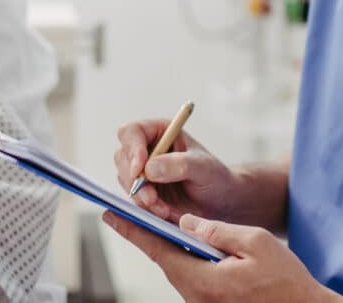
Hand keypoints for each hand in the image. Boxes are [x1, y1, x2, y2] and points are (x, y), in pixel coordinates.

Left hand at [102, 211, 338, 302]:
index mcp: (202, 281)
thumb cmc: (286, 279)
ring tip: (155, 223)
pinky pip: (193, 279)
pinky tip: (187, 245)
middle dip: (148, 234)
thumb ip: (217, 230)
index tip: (111, 214)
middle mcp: (196, 297)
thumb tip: (188, 221)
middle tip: (125, 212)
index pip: (158, 249)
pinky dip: (186, 260)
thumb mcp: (255, 242)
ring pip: (179, 269)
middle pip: (165, 259)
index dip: (133, 230)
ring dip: (170, 247)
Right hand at [114, 119, 240, 223]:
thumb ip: (179, 164)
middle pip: (122, 158)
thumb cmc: (215, 177)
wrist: (220, 202)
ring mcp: (142, 171)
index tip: (139, 170)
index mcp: (160, 132)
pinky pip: (133, 199)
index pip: (132, 132)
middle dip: (135, 180)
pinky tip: (164, 212)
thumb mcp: (203, 168)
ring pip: (125, 181)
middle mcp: (146, 148)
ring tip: (164, 209)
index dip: (132, 149)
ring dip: (141, 197)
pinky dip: (145, 208)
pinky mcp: (142, 191)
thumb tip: (149, 168)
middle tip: (152, 198)